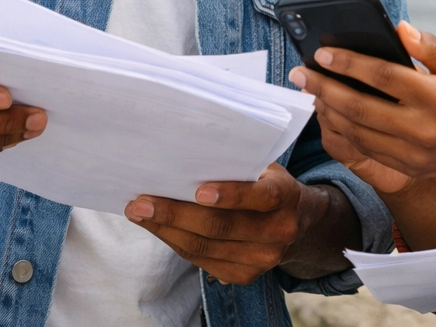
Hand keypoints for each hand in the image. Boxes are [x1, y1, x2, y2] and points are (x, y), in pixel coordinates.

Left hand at [126, 163, 332, 285]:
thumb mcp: (263, 167)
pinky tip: (158, 229)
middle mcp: (279, 231)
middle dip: (175, 214)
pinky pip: (202, 261)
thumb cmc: (266, 183)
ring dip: (166, 231)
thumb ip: (236, 165)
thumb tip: (185, 161)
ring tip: (139, 214)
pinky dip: (175, 243)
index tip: (198, 190)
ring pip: (205, 247)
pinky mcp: (245, 275)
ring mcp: (263, 259)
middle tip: (141, 203)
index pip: (260, 196)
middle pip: (221, 227)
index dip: (230, 194)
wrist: (296, 220)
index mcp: (286, 196)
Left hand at [289, 21, 435, 181]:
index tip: (321, 52)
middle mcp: (424, 130)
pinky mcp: (411, 170)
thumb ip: (429, 46)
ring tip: (311, 91)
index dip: (348, 63)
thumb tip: (397, 27)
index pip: (382, 77)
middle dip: (324, 88)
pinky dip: (345, 133)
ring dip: (329, 112)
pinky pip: (368, 152)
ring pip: (358, 134)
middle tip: (299, 72)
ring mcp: (415, 155)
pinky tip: (332, 115)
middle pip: (360, 108)